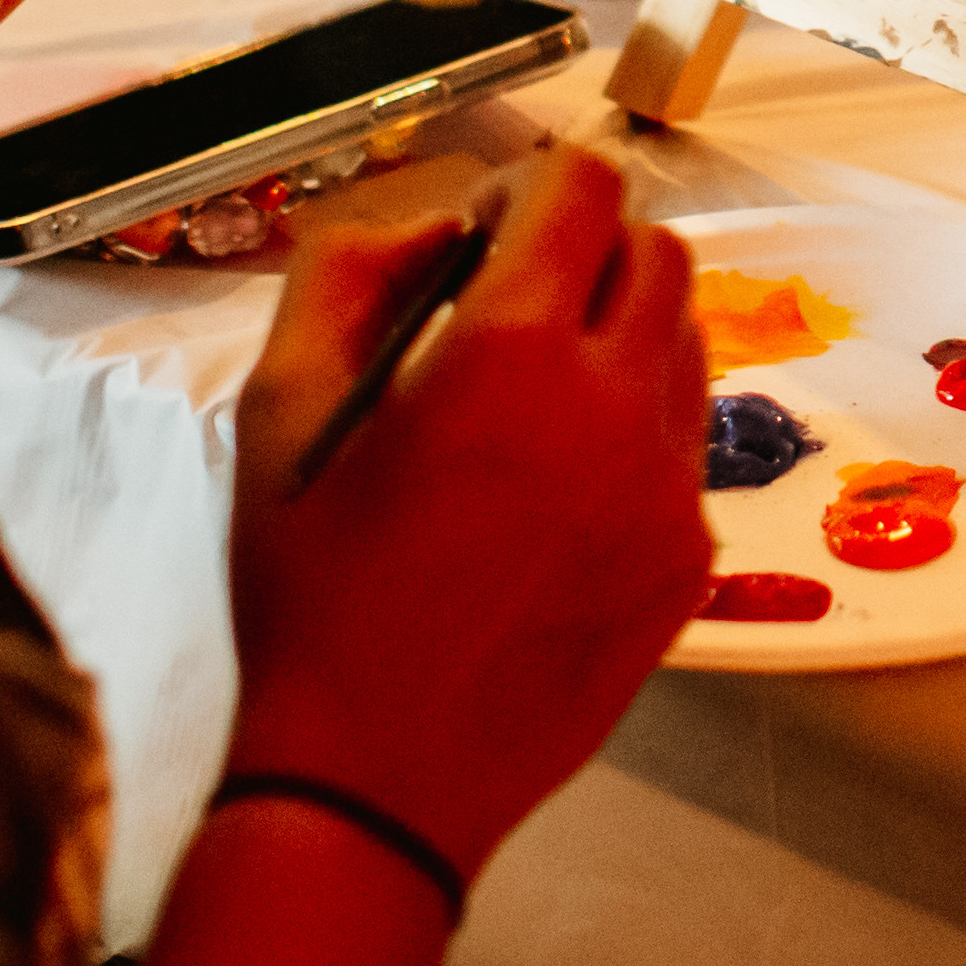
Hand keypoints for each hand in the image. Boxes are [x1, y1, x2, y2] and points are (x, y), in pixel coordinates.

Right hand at [217, 151, 713, 876]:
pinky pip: (685, 448)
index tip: (486, 231)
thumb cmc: (317, 603)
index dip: (529, 184)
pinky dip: (634, 434)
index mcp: (510, 356)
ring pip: (686, 345)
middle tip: (514, 301)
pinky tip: (554, 489)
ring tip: (534, 397)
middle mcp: (613, 410)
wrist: (376, 781)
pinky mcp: (689, 561)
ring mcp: (666, 491)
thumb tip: (426, 226)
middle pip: (658, 252)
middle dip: (588, 249)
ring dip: (621, 335)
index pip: (581, 185)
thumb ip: (345, 275)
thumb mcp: (276, 410)